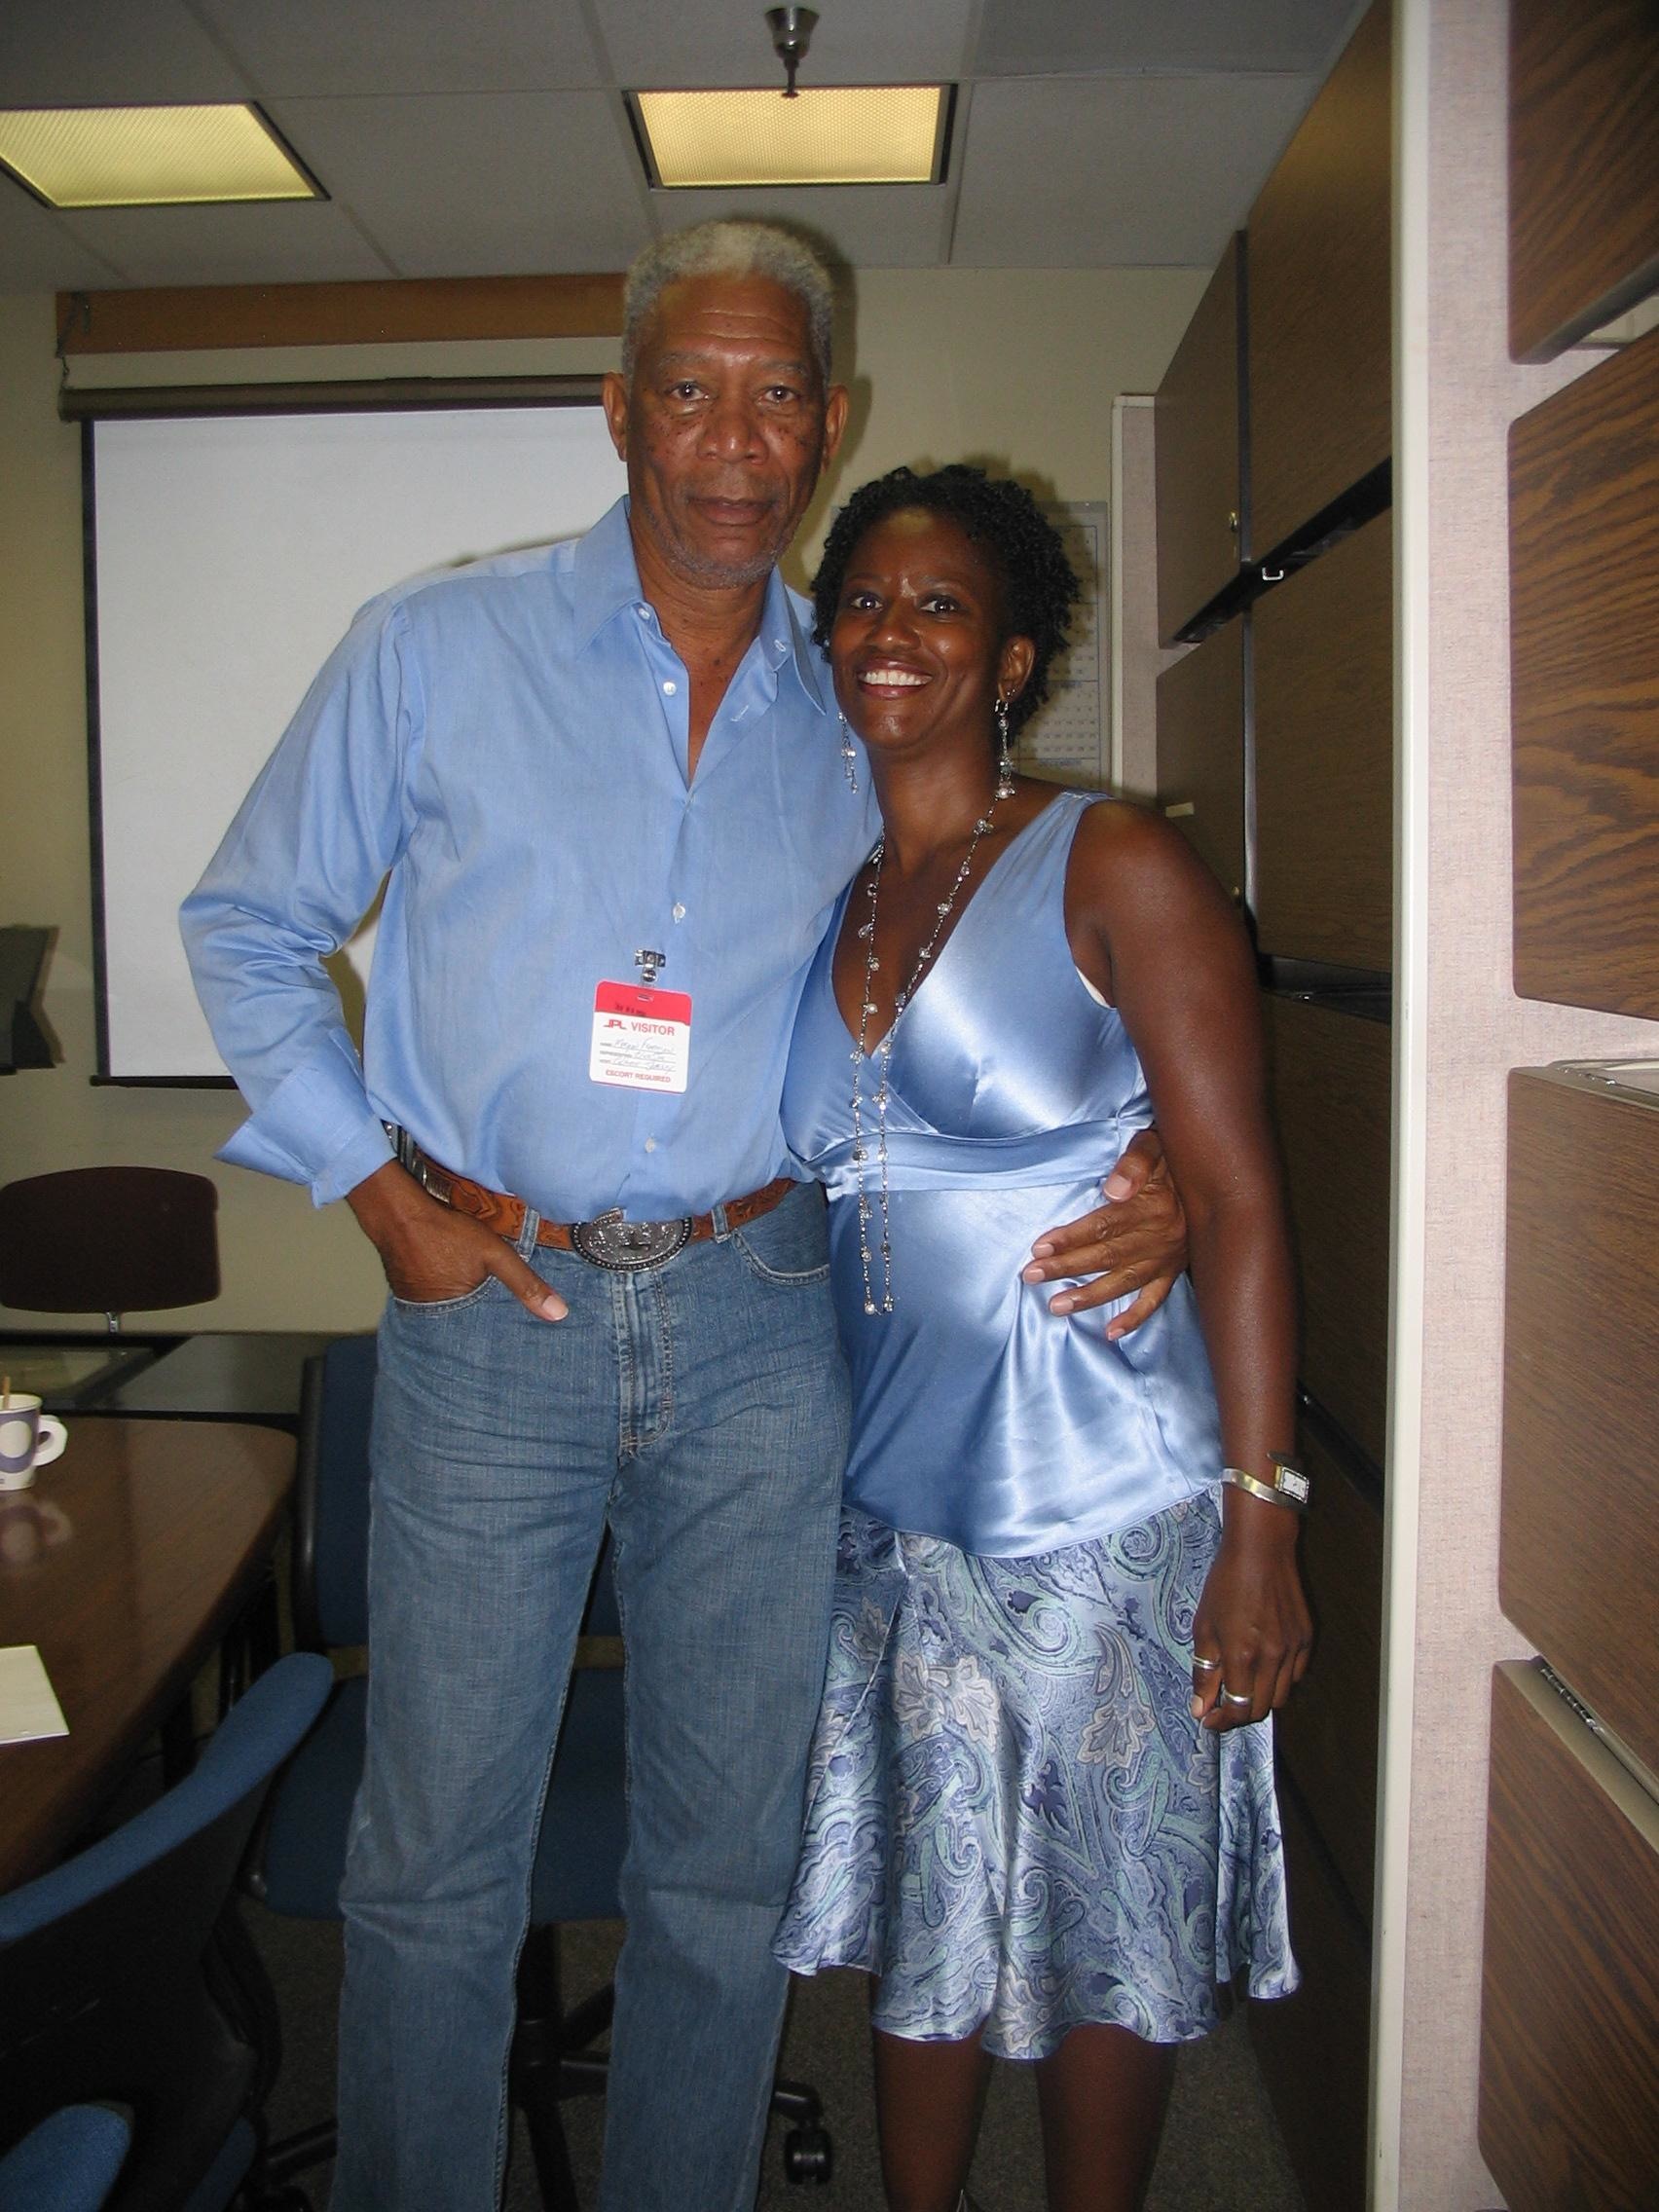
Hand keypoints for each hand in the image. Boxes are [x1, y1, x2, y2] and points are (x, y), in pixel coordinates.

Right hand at [346, 1161, 566, 1320]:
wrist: (397, 1213)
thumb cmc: (446, 1233)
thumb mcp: (495, 1255)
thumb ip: (525, 1283)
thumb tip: (559, 1314)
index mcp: (455, 1317)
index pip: (484, 1335)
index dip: (499, 1332)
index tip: (515, 1338)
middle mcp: (431, 1318)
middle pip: (465, 1325)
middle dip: (481, 1324)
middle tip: (500, 1324)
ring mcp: (415, 1304)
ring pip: (448, 1311)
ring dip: (461, 1308)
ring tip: (477, 1303)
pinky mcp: (405, 1289)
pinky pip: (431, 1298)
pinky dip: (444, 1293)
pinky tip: (451, 1281)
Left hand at [1021, 1127, 1188, 1335]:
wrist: (1213, 1173)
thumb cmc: (1172, 1156)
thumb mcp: (1155, 1145)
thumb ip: (1135, 1162)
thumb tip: (1113, 1189)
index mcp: (1154, 1207)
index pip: (1104, 1226)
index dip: (1071, 1238)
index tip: (1040, 1247)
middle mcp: (1162, 1238)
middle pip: (1106, 1256)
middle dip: (1066, 1267)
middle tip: (1031, 1275)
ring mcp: (1168, 1259)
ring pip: (1124, 1282)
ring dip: (1089, 1296)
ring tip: (1056, 1306)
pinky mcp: (1174, 1271)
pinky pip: (1155, 1300)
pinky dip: (1135, 1318)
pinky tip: (1111, 1332)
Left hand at [1189, 1500, 1310, 1730]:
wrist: (1261, 1549)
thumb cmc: (1227, 1582)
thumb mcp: (1204, 1626)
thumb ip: (1204, 1671)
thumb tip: (1201, 1708)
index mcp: (1243, 1654)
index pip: (1238, 1708)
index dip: (1222, 1721)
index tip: (1209, 1719)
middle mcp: (1273, 1657)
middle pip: (1260, 1708)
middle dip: (1239, 1713)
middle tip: (1221, 1705)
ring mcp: (1294, 1649)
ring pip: (1280, 1696)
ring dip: (1259, 1698)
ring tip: (1242, 1683)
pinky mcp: (1307, 1639)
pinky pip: (1295, 1675)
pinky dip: (1279, 1680)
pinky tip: (1263, 1665)